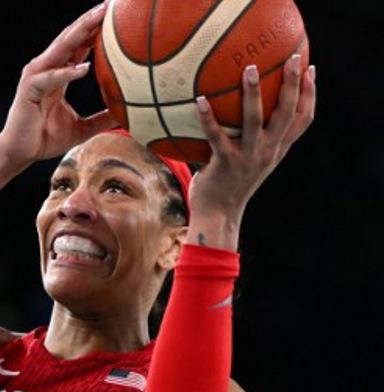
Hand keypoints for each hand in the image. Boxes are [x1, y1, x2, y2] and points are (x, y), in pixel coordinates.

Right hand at [0, 3, 114, 165]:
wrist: (19, 153)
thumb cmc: (45, 139)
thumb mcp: (82, 128)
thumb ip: (102, 118)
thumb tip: (128, 116)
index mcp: (58, 74)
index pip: (78, 45)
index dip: (95, 29)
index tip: (115, 14)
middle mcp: (46, 69)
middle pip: (70, 38)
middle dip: (89, 20)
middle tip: (109, 5)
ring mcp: (36, 77)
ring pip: (60, 49)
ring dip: (79, 33)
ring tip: (99, 19)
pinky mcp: (30, 90)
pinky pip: (51, 77)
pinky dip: (67, 72)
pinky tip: (85, 67)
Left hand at [189, 54, 316, 221]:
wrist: (219, 214)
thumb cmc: (229, 183)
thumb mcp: (248, 159)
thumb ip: (250, 137)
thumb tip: (235, 107)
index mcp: (277, 149)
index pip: (303, 119)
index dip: (310, 94)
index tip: (310, 70)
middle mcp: (268, 151)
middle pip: (288, 113)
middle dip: (293, 84)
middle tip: (293, 58)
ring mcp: (248, 157)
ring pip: (256, 120)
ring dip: (253, 93)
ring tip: (250, 68)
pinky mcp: (225, 163)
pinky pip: (216, 136)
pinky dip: (208, 117)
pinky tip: (200, 100)